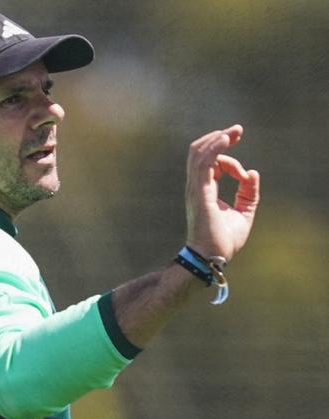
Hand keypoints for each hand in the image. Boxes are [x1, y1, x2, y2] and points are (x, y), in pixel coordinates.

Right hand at [185, 124, 259, 260]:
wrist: (212, 256)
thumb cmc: (223, 239)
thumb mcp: (244, 212)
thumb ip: (248, 193)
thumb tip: (253, 174)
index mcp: (204, 189)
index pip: (212, 163)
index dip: (231, 161)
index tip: (245, 176)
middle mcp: (196, 186)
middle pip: (200, 152)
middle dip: (218, 138)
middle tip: (237, 130)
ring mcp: (195, 188)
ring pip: (198, 153)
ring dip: (216, 139)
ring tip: (233, 132)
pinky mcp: (199, 192)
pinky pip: (203, 163)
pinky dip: (213, 149)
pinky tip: (225, 140)